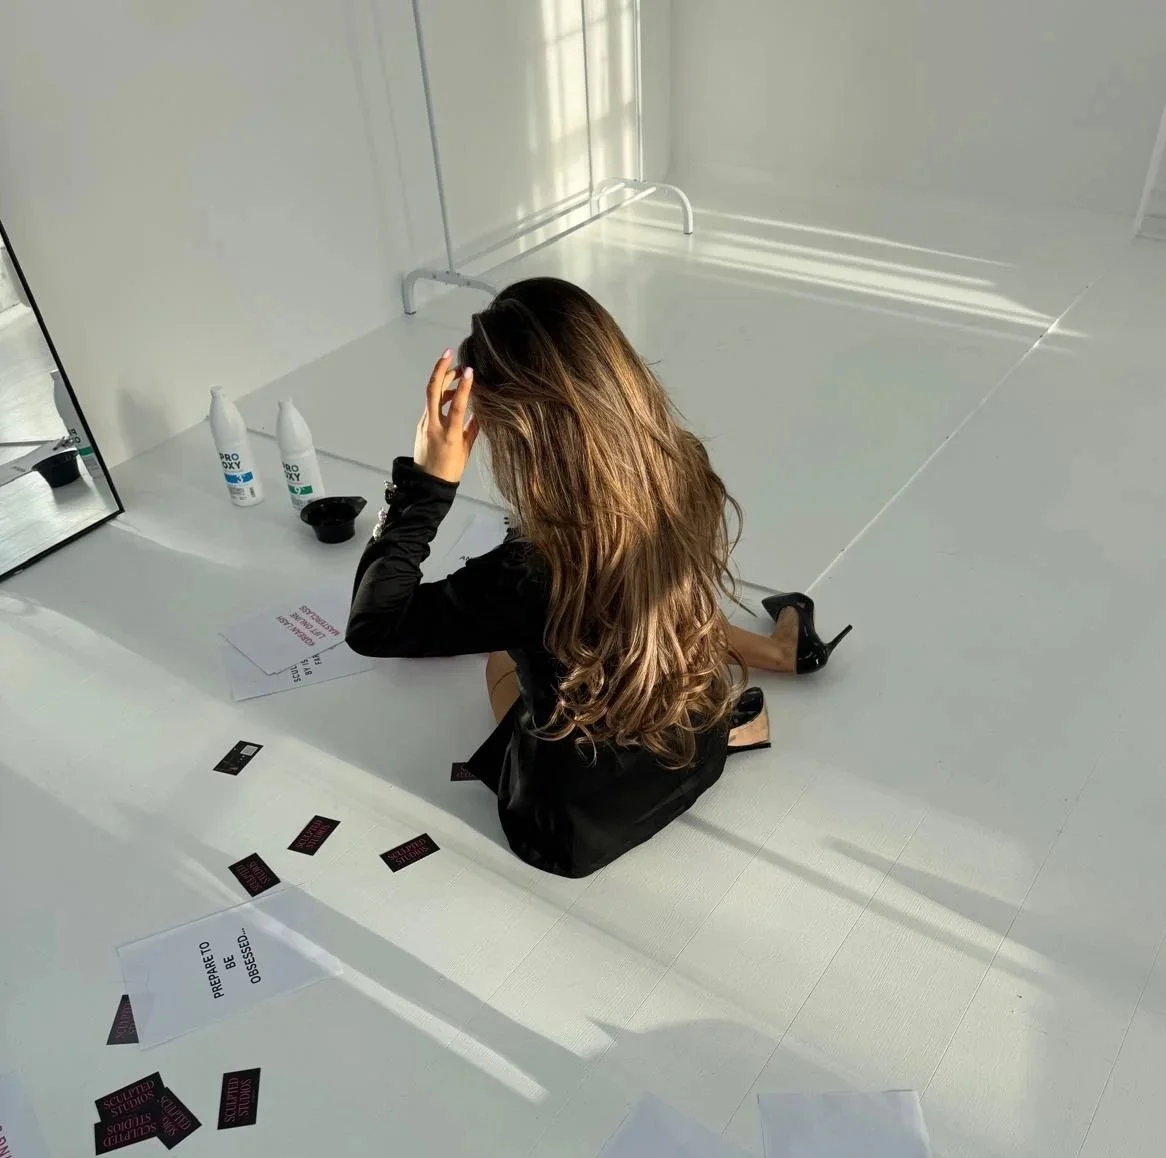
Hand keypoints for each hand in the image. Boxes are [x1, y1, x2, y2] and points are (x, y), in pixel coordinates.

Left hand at [413, 351, 478, 482]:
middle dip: (439, 370)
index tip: (469, 371)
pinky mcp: (422, 425)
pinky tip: (450, 392)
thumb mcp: (465, 451)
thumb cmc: (450, 470)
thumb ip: (472, 429)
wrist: (427, 485)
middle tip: (448, 354)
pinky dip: (440, 395)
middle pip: (433, 392)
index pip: (456, 406)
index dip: (463, 387)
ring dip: (442, 381)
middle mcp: (433, 426)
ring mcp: (425, 424)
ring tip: (455, 373)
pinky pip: (431, 405)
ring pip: (431, 396)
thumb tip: (480, 412)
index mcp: (448, 435)